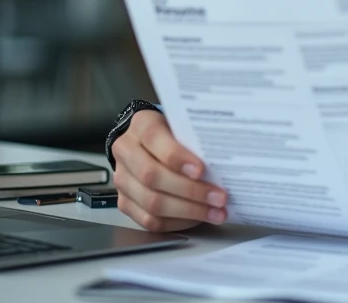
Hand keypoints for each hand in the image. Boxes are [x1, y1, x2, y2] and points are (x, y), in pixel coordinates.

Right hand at [110, 110, 227, 231]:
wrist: (147, 144)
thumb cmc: (172, 133)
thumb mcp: (183, 125)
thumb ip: (195, 138)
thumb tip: (225, 162)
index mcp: (142, 125)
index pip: (154, 139)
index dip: (177, 157)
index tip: (201, 170)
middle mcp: (126, 152)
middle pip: (152, 176)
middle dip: (190, 190)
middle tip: (219, 198)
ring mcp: (122, 180)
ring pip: (152, 203)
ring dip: (189, 211)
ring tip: (216, 213)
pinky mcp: (124, 202)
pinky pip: (149, 220)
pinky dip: (177, 222)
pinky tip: (198, 218)